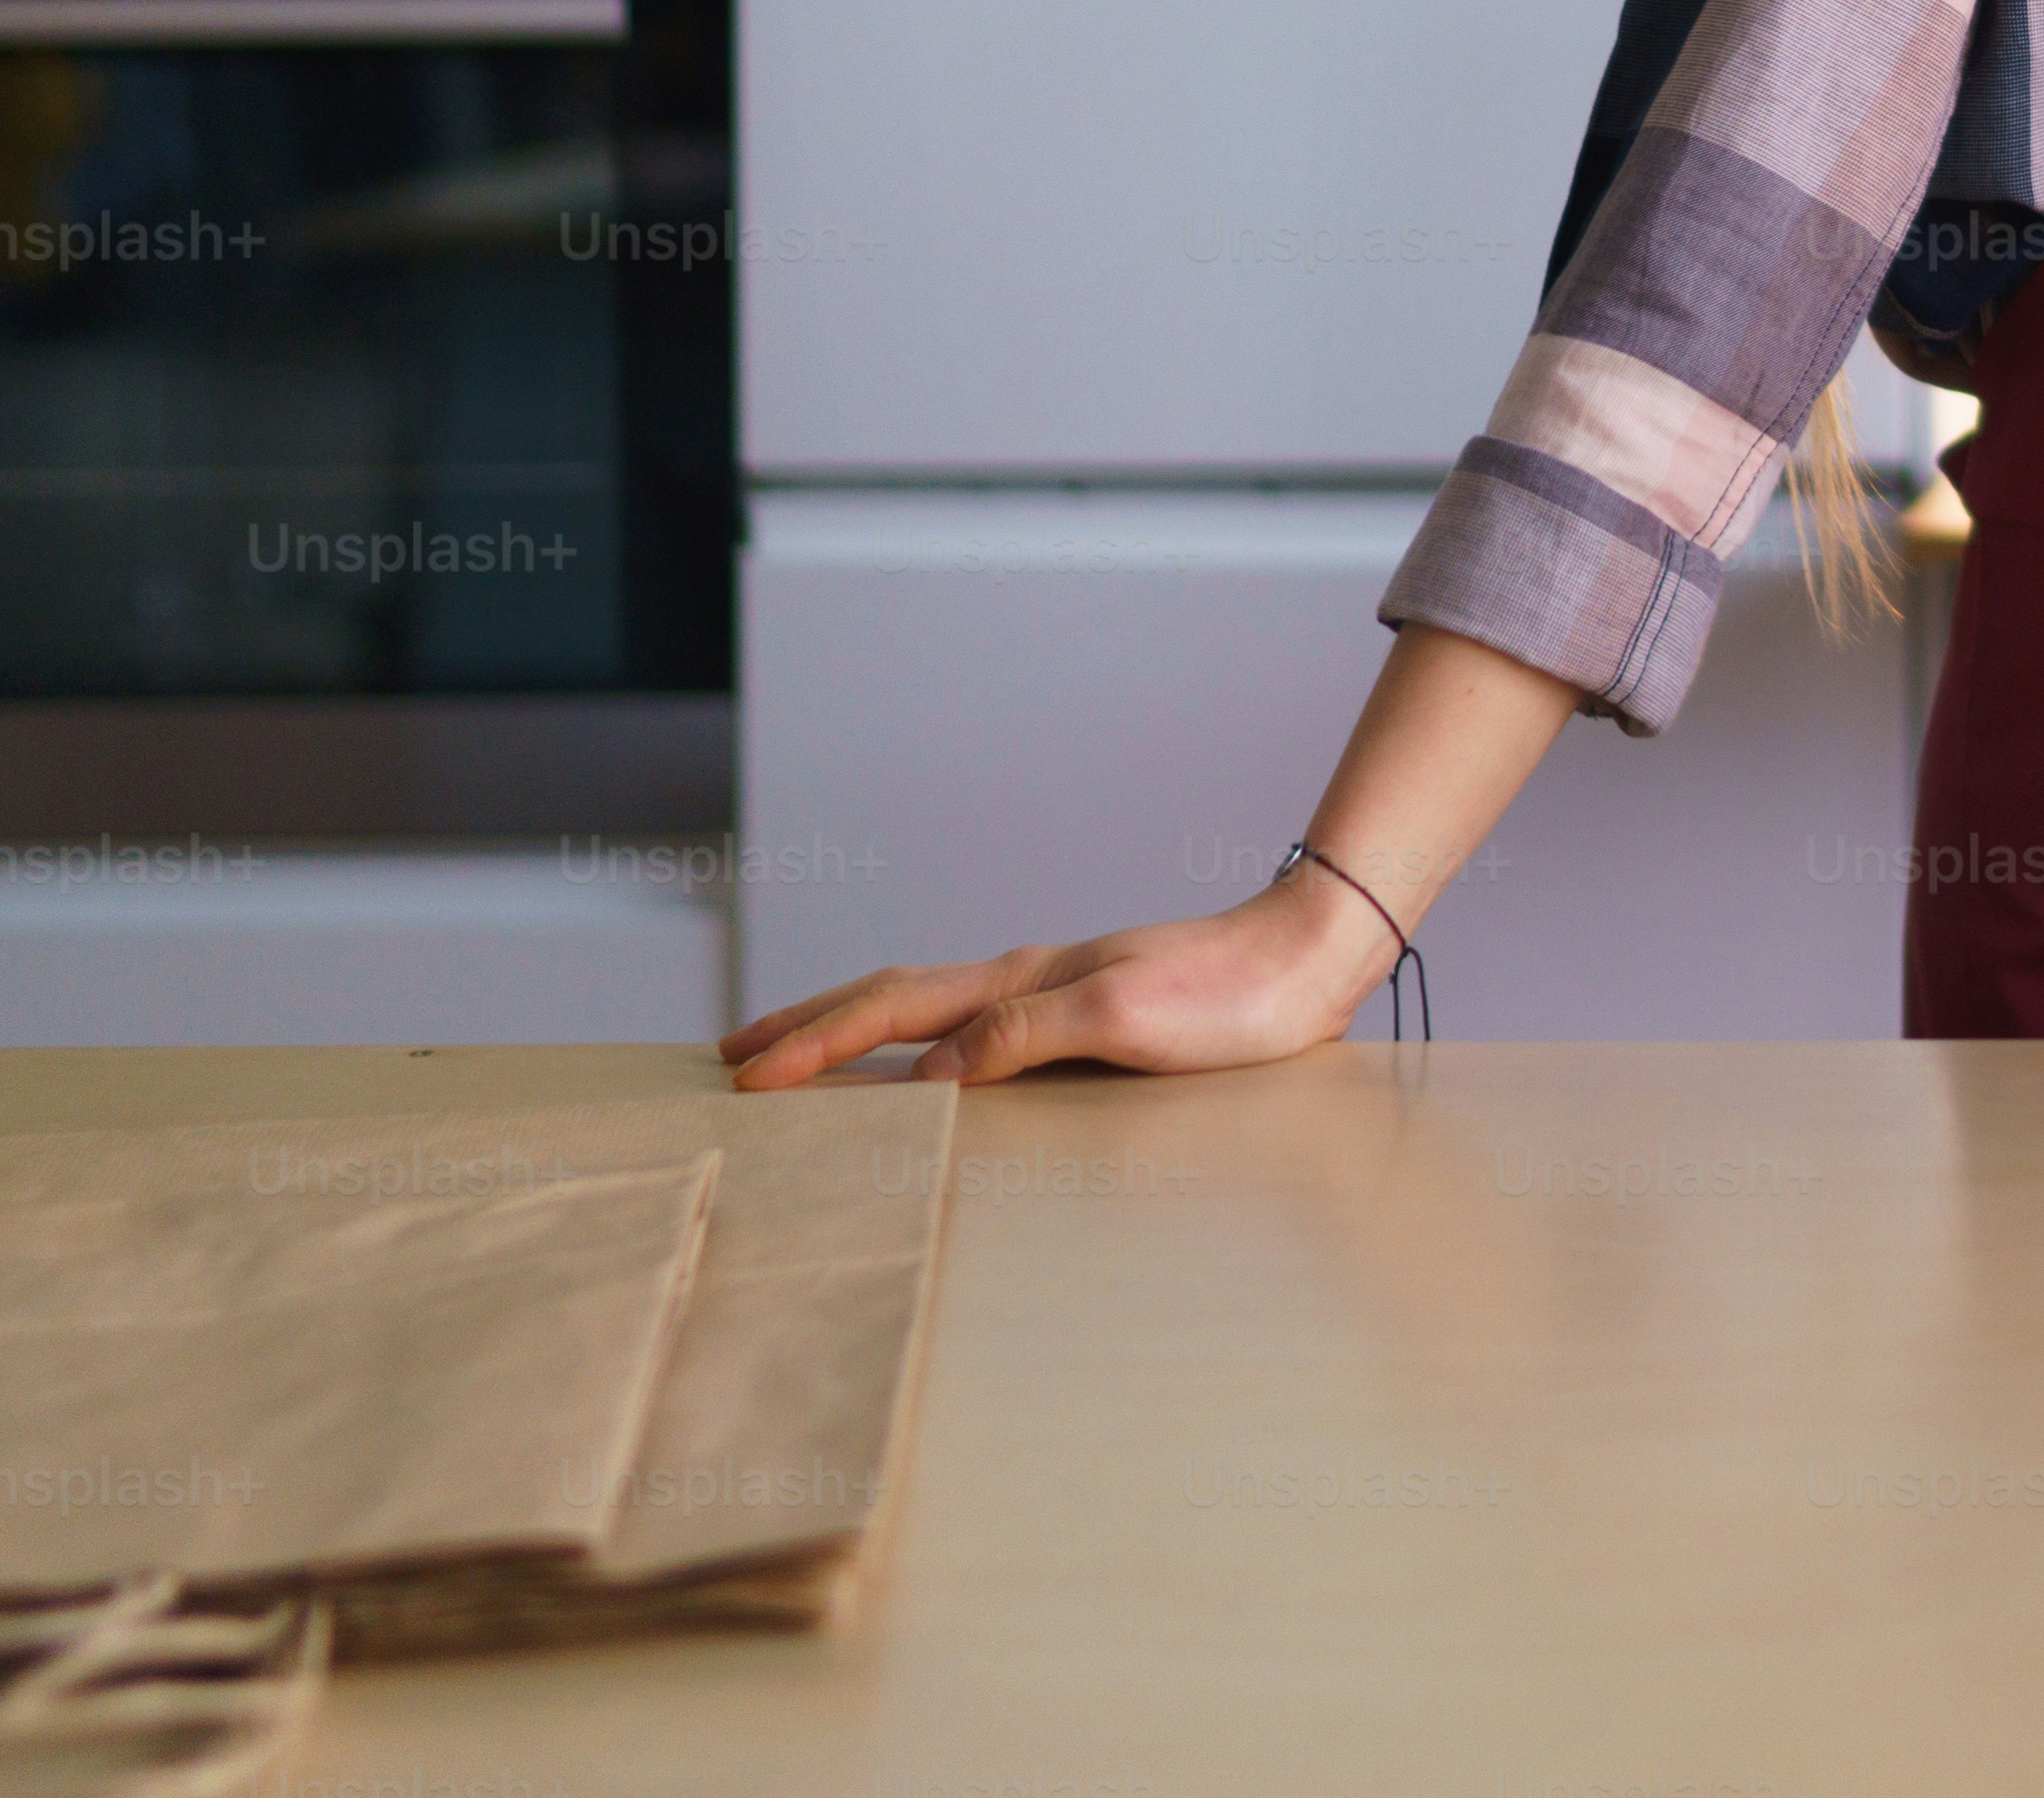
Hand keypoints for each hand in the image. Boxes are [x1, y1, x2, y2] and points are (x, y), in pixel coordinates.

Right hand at [723, 865, 1391, 1089]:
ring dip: (857, 1033)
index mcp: (1021, 981)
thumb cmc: (1230, 996)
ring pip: (928, 1013)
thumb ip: (1028, 1036)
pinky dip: (922, 1048)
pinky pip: (974, 1034)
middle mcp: (1026, 983)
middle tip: (734, 1055)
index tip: (747, 1076)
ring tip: (801, 1054)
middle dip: (809, 1026)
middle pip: (892, 1000)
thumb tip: (931, 1070)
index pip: (894, 1010)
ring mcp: (1053, 997)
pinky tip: (923, 1071)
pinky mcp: (1086, 1021)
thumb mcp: (1125, 1015)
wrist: (1309, 965)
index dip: (817, 1043)